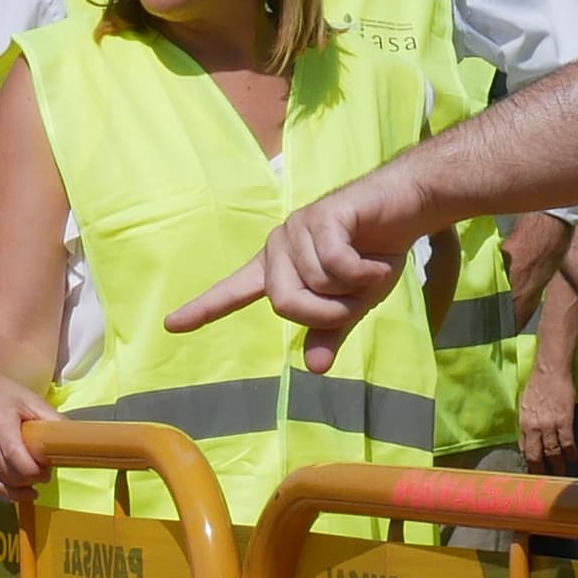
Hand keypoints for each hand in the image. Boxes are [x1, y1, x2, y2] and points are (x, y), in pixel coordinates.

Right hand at [0, 352, 46, 489]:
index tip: (48, 468)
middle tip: (46, 470)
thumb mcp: (29, 399)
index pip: (14, 456)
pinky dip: (10, 493)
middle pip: (11, 473)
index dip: (34, 469)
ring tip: (37, 475)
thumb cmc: (2, 393)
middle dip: (33, 478)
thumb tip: (70, 436)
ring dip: (24, 485)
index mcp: (0, 424)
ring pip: (4, 482)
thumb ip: (50, 417)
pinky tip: (25, 492)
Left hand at [166, 169, 419, 365]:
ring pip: (315, 285)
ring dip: (351, 290)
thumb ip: (329, 332)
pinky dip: (363, 274)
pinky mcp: (322, 216)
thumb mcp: (351, 304)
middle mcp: (278, 246)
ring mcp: (297, 228)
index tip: (171, 325)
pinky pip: (335, 265)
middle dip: (324, 312)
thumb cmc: (374, 254)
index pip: (233, 292)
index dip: (204, 310)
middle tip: (353, 301)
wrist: (406, 208)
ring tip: (368, 270)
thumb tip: (313, 368)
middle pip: (283, 303)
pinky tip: (376, 261)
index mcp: (277, 268)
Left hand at [516, 367, 577, 470]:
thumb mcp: (524, 405)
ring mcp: (549, 425)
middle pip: (536, 456)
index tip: (534, 472)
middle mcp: (534, 427)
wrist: (550, 370)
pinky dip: (570, 453)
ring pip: (552, 452)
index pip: (524, 450)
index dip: (530, 463)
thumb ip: (526, 424)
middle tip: (547, 480)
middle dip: (541, 471)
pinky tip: (574, 459)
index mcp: (523, 424)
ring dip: (558, 465)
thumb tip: (527, 440)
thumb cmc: (537, 385)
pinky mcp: (564, 421)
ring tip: (562, 474)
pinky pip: (567, 443)